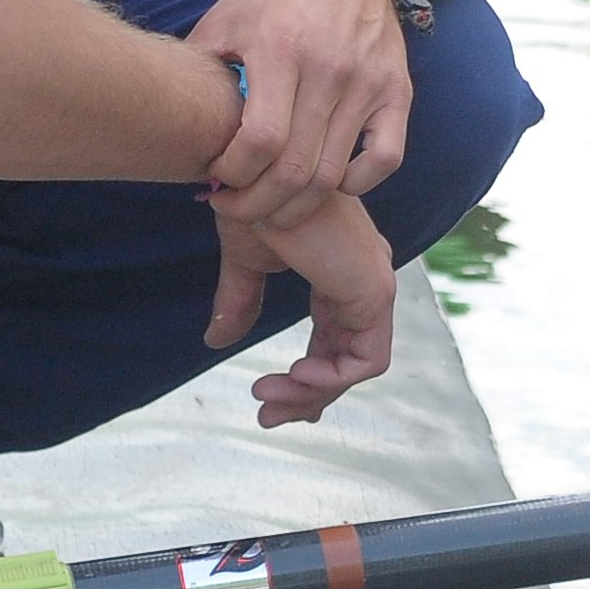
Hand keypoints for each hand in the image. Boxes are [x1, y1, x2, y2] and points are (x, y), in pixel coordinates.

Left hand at [193, 0, 414, 234]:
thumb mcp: (226, 17)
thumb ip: (201, 70)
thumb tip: (173, 126)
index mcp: (280, 49)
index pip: (260, 141)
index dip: (233, 176)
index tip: (215, 181)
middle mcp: (329, 69)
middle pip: (295, 170)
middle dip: (257, 205)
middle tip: (236, 208)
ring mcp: (368, 83)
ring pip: (332, 174)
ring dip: (296, 205)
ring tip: (270, 205)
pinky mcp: (397, 91)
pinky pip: (384, 159)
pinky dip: (355, 184)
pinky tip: (327, 182)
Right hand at [206, 187, 396, 424]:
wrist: (253, 173)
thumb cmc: (250, 199)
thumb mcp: (245, 262)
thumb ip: (239, 303)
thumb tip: (215, 342)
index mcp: (339, 272)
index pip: (336, 342)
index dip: (307, 379)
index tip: (265, 399)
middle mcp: (363, 279)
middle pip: (347, 359)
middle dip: (307, 396)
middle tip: (265, 415)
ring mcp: (374, 284)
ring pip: (357, 366)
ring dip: (311, 392)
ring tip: (266, 397)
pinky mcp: (374, 290)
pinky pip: (366, 360)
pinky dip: (331, 379)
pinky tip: (293, 377)